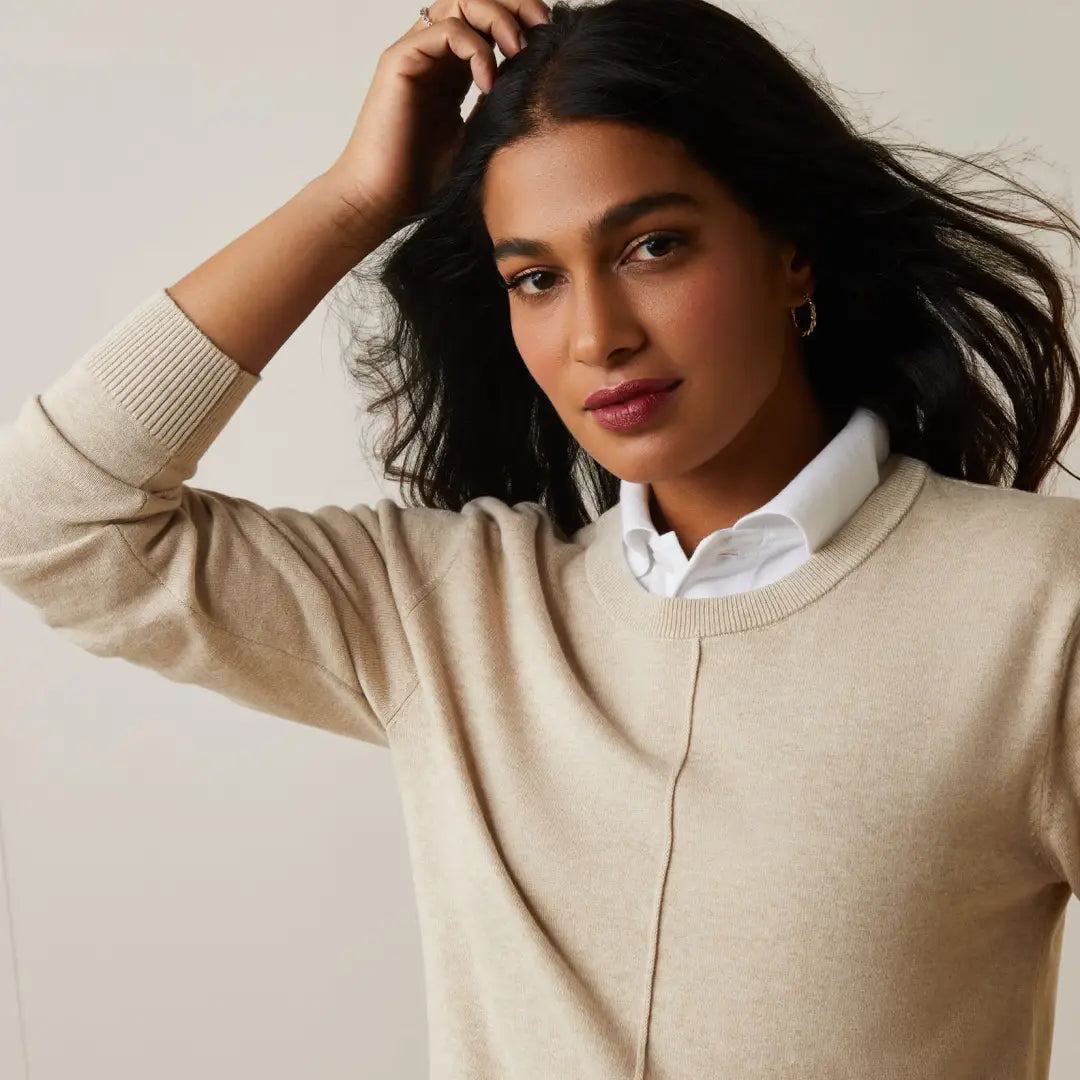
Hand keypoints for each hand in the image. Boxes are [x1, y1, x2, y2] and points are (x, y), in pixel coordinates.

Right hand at [323, 0, 550, 240]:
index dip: (520, 16)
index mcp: (452, 68)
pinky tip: (487, 84)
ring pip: (460, 2)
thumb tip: (539, 83)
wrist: (384, 200)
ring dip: (498, 18)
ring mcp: (414, 54)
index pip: (487, 20)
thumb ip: (499, 105)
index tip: (550, 35)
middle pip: (475, 0)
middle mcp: (432, 54)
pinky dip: (476, 49)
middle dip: (515, 4)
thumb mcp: (479, 137)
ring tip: (519, 50)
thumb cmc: (425, 180)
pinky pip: (445, 30)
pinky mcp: (399, 61)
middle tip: (543, 28)